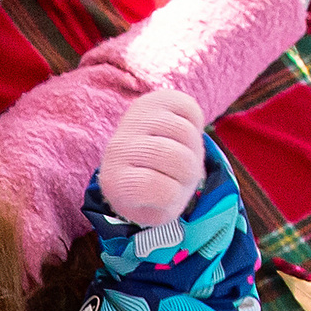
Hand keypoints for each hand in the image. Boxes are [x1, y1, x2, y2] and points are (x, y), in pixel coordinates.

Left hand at [99, 85, 206, 231]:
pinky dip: (195, 124)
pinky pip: (191, 109)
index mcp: (116, 182)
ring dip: (192, 148)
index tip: (165, 193)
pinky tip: (179, 136)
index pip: (160, 189)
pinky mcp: (153, 99)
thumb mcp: (157, 210)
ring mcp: (135, 120)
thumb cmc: (153, 193)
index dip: (173, 194)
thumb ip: (165, 201)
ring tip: (180, 155)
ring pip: (186, 132)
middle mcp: (119, 148)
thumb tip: (174, 180)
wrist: (141, 162)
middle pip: (179, 159)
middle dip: (188, 171)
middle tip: (178, 174)